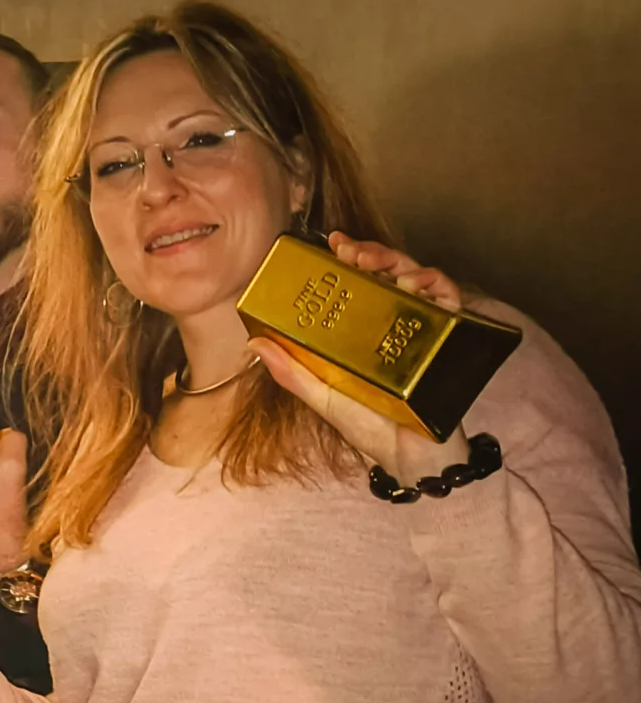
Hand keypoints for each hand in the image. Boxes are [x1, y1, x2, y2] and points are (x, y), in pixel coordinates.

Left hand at [246, 231, 473, 476]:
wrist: (413, 458)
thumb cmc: (370, 427)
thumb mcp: (323, 397)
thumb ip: (292, 372)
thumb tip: (254, 342)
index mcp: (361, 331)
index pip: (356, 284)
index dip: (346, 259)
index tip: (330, 244)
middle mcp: (392, 322)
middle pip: (386, 273)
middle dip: (370, 252)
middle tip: (350, 249)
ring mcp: (421, 327)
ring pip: (415, 278)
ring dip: (397, 261)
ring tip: (375, 261)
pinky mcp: (448, 336)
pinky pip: (449, 300)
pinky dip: (435, 284)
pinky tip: (416, 283)